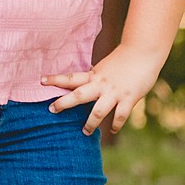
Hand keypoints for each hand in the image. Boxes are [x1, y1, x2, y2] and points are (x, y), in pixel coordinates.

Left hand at [44, 44, 164, 134]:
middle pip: (79, 95)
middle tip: (51, 109)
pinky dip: (116, 125)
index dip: (56, 79)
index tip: (41, 81)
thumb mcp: (105, 67)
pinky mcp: (129, 98)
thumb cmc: (125, 59)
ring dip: (90, 123)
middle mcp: (101, 84)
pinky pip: (120, 115)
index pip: (71, 78)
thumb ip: (96, 77)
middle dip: (64, 103)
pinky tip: (113, 131)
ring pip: (98, 111)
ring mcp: (114, 92)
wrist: (144, 51)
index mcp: (94, 75)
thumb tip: (86, 83)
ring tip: (84, 132)